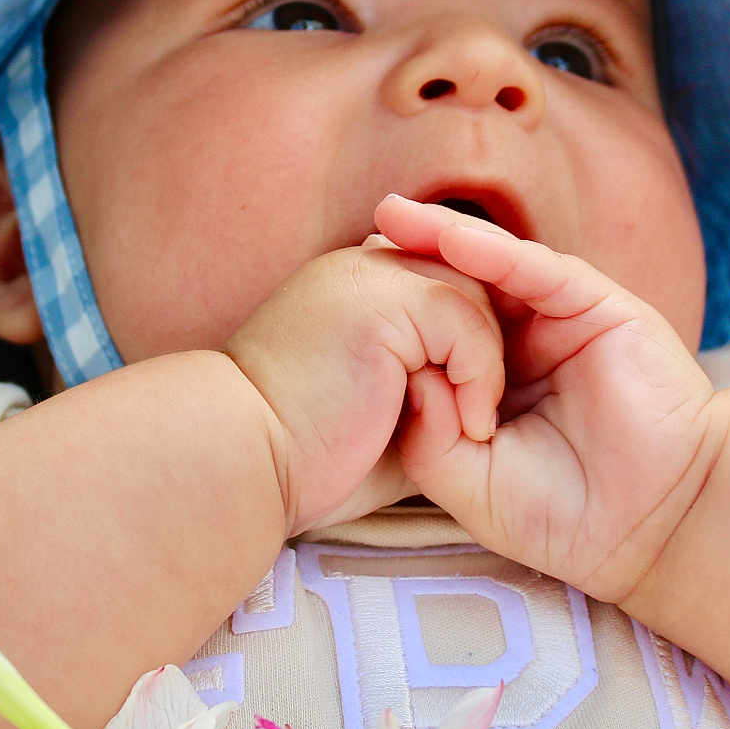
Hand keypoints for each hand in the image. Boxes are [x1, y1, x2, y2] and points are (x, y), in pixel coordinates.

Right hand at [224, 238, 505, 537]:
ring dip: (488, 366)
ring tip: (476, 428)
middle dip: (488, 346)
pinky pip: (465, 320)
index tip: (484, 398)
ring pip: (472, 295)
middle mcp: (361, 266)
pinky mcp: (380, 302)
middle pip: (466, 279)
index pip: (442, 280)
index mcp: (354, 285)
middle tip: (487, 415)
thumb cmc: (305, 460)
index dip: (471, 337)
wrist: (241, 462)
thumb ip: (430, 390)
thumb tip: (482, 405)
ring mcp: (368, 276)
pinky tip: (469, 427)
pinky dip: (480, 375)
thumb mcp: (385, 417)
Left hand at [374, 194, 723, 605]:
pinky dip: (497, 253)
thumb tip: (400, 372)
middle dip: (413, 256)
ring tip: (394, 215)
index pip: (440, 326)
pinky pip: (541, 272)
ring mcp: (563, 321)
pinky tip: (450, 238)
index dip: (397, 305)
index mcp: (495, 377)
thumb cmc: (562, 514)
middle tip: (363, 233)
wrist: (650, 528)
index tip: (342, 287)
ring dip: (444, 236)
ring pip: (497, 267)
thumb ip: (428, 432)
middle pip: (462, 284)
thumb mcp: (468, 479)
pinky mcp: (600, 308)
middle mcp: (527, 339)